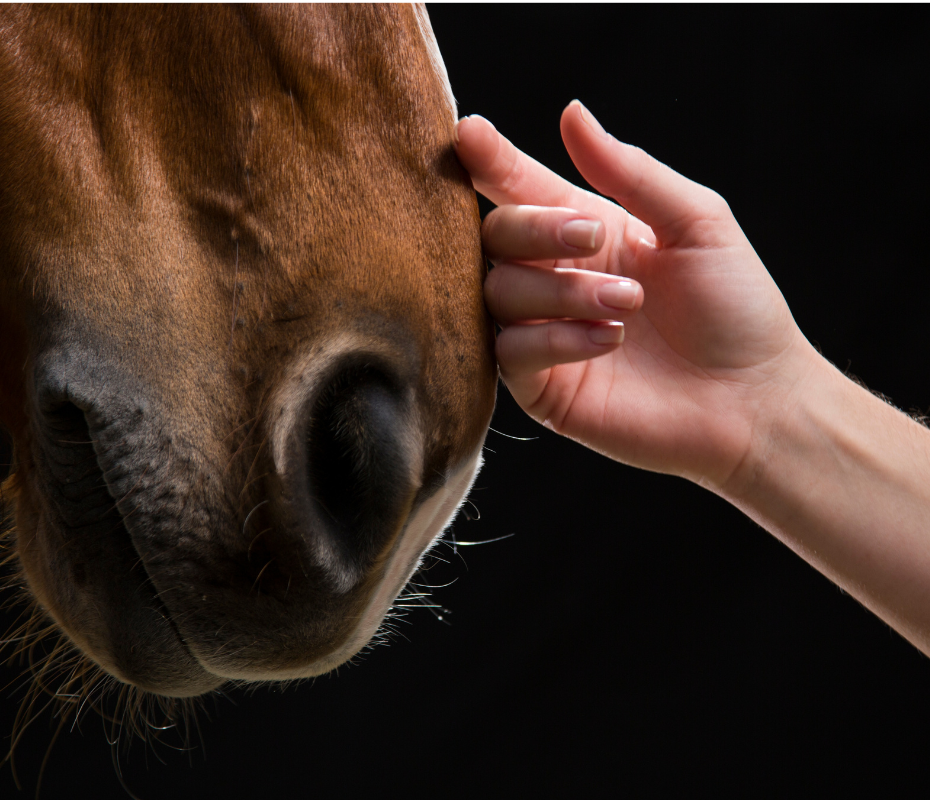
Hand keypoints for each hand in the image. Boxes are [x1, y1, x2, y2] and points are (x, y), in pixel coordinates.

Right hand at [454, 101, 818, 488]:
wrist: (752, 399)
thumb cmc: (735, 308)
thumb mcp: (697, 223)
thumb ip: (632, 173)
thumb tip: (572, 114)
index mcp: (588, 233)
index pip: (523, 189)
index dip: (492, 161)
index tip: (470, 134)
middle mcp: (557, 278)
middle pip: (496, 236)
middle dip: (536, 228)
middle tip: (592, 237)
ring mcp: (545, 334)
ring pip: (500, 292)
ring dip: (561, 289)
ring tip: (627, 303)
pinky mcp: (543, 387)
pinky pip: (512, 352)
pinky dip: (554, 338)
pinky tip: (608, 341)